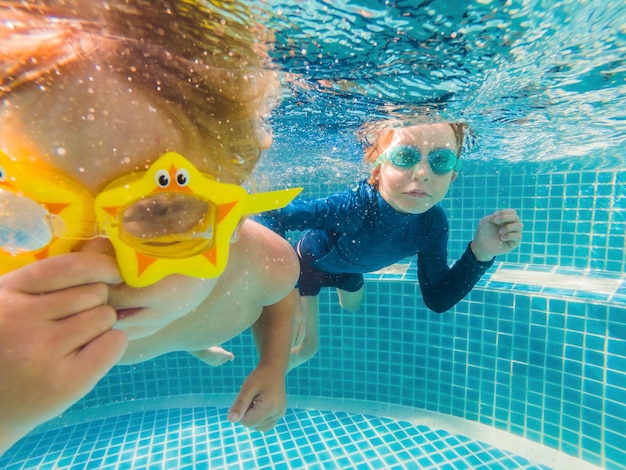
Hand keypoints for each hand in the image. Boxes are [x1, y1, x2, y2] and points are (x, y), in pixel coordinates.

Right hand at [0, 253, 127, 453]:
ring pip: (106, 316)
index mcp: (6, 293)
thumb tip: (103, 244)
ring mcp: (42, 353)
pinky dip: (111, 345)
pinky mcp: (65, 382)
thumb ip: (51, 277)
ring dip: (102, 324)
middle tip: (77, 319)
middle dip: (96, 302)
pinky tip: (88, 355)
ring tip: (77, 339)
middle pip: (95, 292)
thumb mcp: (13, 301)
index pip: (68, 268)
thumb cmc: (9, 343)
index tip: (113, 271)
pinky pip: (114, 343)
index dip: (100, 266)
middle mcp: (21, 321)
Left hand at [227, 363, 286, 431]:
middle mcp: (277, 413)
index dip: (241, 412)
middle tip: (251, 397)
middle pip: (252, 425)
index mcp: (270, 407)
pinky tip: (260, 406)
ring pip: (258, 427)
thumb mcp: (247, 387)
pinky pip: (264, 426)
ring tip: (256, 401)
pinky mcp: (279, 414)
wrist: (274, 369)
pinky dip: (259, 419)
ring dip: (253, 417)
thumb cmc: (260, 376)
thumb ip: (240, 404)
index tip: (245, 398)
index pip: (247, 422)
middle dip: (247, 414)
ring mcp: (279, 415)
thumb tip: (230, 420)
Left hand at [470, 209, 522, 260]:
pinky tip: (502, 238)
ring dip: (509, 227)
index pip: (512, 212)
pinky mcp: (515, 242)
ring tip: (500, 232)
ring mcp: (514, 234)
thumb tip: (505, 216)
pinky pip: (518, 236)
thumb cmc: (483, 232)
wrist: (481, 246)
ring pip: (519, 225)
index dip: (504, 212)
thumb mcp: (487, 220)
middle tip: (496, 222)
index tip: (494, 217)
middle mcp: (511, 225)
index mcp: (506, 219)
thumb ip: (496, 216)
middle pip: (516, 217)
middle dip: (505, 218)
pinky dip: (510, 235)